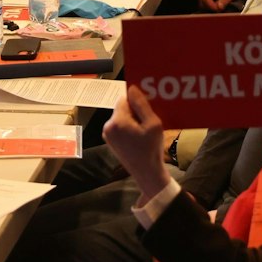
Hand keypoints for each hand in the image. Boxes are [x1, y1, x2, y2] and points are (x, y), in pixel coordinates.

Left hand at [102, 85, 172, 200]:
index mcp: (117, 121)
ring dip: (133, 119)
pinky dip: (129, 127)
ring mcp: (108, 135)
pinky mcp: (111, 141)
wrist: (146, 173)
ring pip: (122, 117)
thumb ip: (142, 105)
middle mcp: (108, 127)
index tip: (148, 107)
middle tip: (149, 119)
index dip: (137, 100)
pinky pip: (120, 127)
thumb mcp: (153, 124)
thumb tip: (132, 88)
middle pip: (122, 108)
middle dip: (135, 110)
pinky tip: (140, 135)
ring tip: (145, 129)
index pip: (124, 98)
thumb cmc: (151, 150)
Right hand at [199, 0, 246, 11]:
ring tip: (222, 7)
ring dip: (211, 8)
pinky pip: (205, 4)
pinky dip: (212, 7)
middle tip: (222, 10)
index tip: (219, 10)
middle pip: (203, 2)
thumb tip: (219, 8)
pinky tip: (219, 6)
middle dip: (211, 8)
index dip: (211, 6)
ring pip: (203, 4)